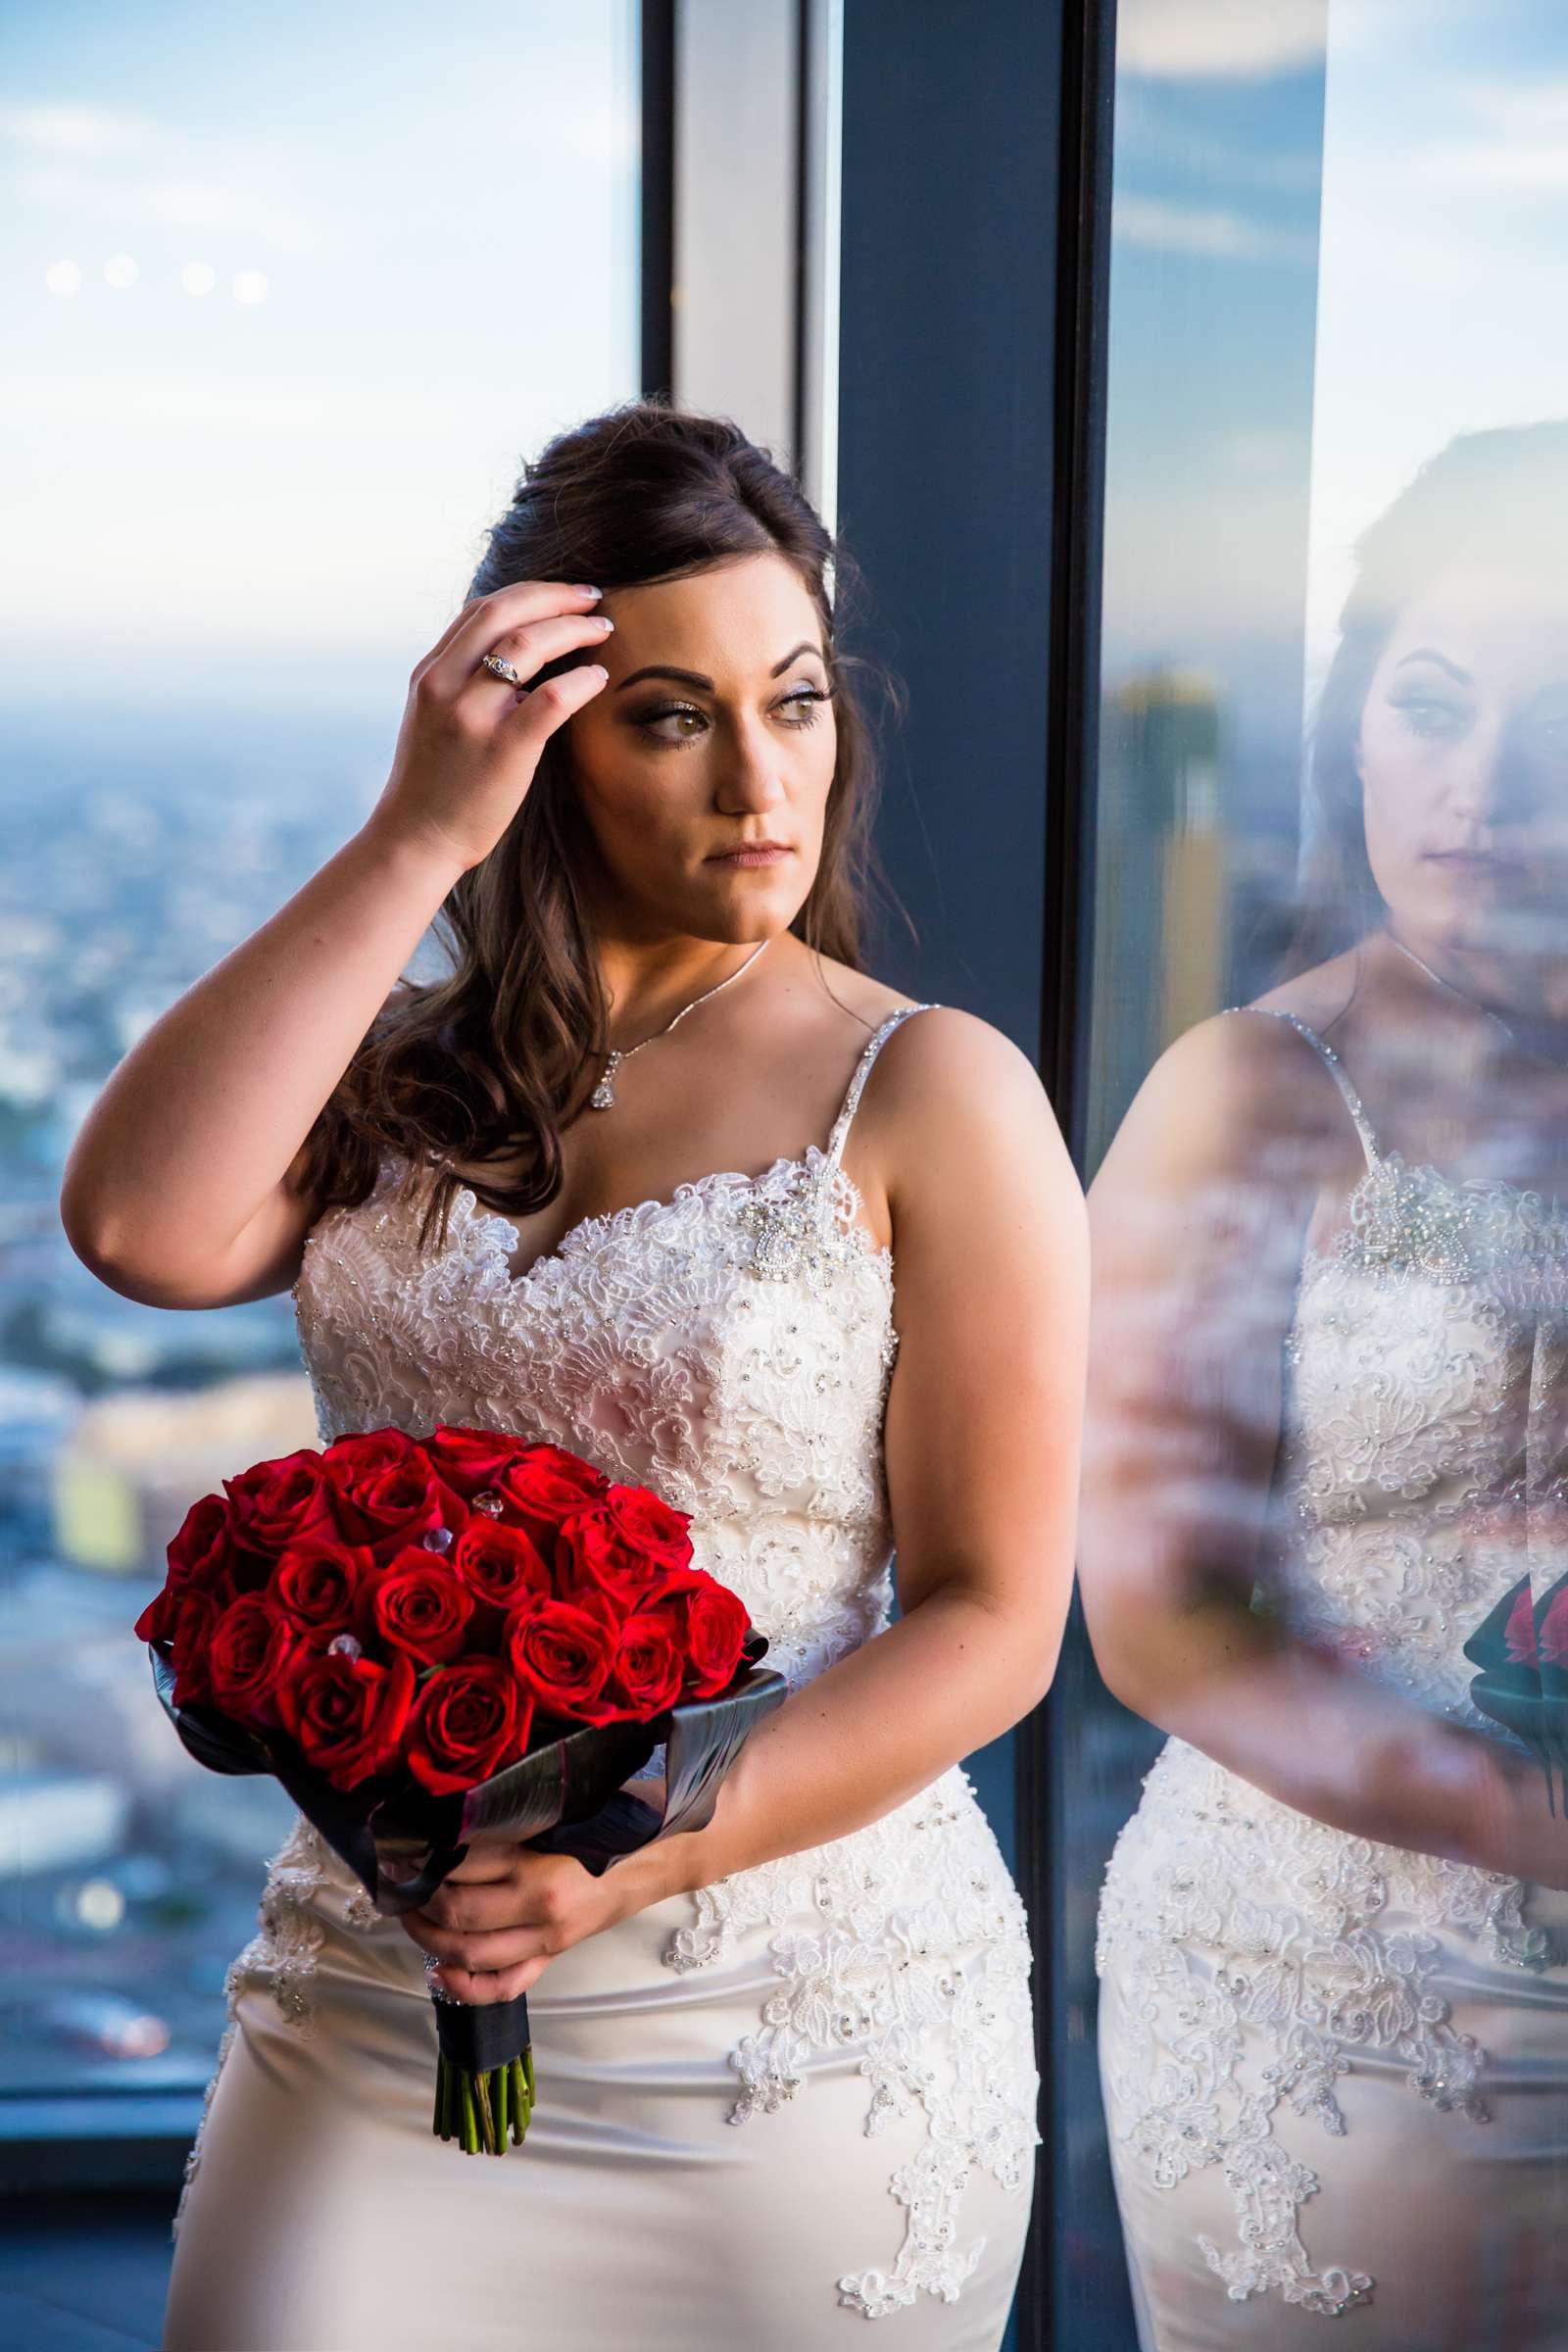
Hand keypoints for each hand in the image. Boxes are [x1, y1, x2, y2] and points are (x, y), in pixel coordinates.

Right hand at [365, 580, 614, 876]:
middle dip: (555, 596)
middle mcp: (446, 685)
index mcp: (430, 674)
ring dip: (573, 629)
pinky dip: (582, 679)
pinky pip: (551, 698)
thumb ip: (462, 684)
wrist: (415, 840)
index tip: (562, 595)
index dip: (528, 594)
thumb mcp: (433, 719)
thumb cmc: (433, 786)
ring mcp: (472, 715)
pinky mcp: (502, 749)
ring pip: (527, 645)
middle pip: (504, 612)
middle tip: (593, 598)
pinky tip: (599, 677)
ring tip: (602, 630)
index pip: (480, 610)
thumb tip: (517, 663)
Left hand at [397, 1832, 656, 2005]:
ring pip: (470, 1953)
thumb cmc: (588, 1837)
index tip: (405, 1854)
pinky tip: (437, 1971)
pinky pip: (500, 1987)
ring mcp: (543, 1941)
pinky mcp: (547, 1961)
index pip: (465, 1866)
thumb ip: (502, 1828)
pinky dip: (462, 1987)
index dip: (427, 1863)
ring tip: (411, 1919)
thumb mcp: (547, 1821)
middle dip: (420, 1903)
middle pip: (459, 1914)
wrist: (635, 1869)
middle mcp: (539, 1906)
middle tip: (401, 1887)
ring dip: (428, 1940)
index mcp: (538, 1863)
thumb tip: (443, 1829)